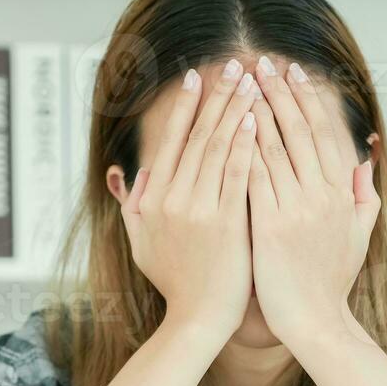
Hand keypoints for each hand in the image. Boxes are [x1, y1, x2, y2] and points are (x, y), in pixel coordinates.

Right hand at [122, 59, 257, 343]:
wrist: (197, 320)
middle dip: (217, 96)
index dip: (186, 106)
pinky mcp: (225, 224)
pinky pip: (237, 175)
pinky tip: (256, 120)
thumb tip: (130, 175)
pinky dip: (245, 145)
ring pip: (217, 148)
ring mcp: (198, 211)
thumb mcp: (141, 243)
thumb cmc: (175, 283)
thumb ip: (134, 206)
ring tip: (252, 81)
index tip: (197, 77)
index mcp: (153, 200)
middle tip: (234, 65)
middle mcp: (172, 199)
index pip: (172, 141)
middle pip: (197, 136)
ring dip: (235, 110)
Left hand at [246, 55, 378, 350]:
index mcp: (343, 193)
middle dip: (279, 93)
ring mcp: (297, 210)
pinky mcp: (271, 227)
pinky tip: (229, 126)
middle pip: (299, 131)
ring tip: (241, 83)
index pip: (325, 133)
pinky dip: (243, 149)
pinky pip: (254, 178)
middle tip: (262, 63)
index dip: (308, 100)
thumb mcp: (359, 235)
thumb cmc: (331, 281)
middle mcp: (323, 196)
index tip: (293, 74)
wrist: (314, 322)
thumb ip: (363, 195)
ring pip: (275, 147)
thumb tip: (364, 160)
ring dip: (257, 111)